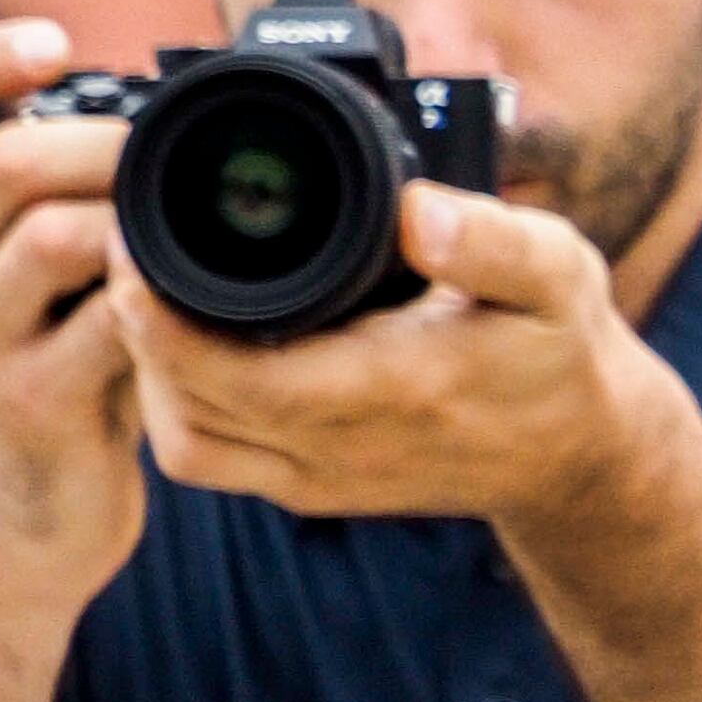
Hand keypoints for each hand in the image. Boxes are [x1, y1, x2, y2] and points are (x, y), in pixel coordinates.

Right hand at [0, 22, 153, 671]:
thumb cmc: (47, 387)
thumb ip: (75, 212)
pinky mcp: (32, 401)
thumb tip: (168, 121)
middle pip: (3, 160)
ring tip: (193, 231)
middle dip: (107, 139)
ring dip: (144, 220)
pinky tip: (199, 307)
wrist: (13, 529)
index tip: (53, 43)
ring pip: (55, 235)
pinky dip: (166, 302)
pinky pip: (110, 325)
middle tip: (172, 151)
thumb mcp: (33, 288)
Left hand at [112, 182, 670, 547]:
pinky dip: (176, 407)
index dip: (159, 319)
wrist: (579, 454)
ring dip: (149, 373)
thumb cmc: (560, 352)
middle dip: (136, 330)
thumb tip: (418, 211)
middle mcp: (343, 447)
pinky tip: (176, 346)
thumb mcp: (556, 276)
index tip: (129, 243)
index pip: (235, 373)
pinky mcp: (309, 490)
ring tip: (143, 293)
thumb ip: (493, 240)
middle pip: (187, 402)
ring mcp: (320, 478)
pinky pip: (210, 459)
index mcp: (392, 389)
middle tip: (122, 249)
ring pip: (186, 441)